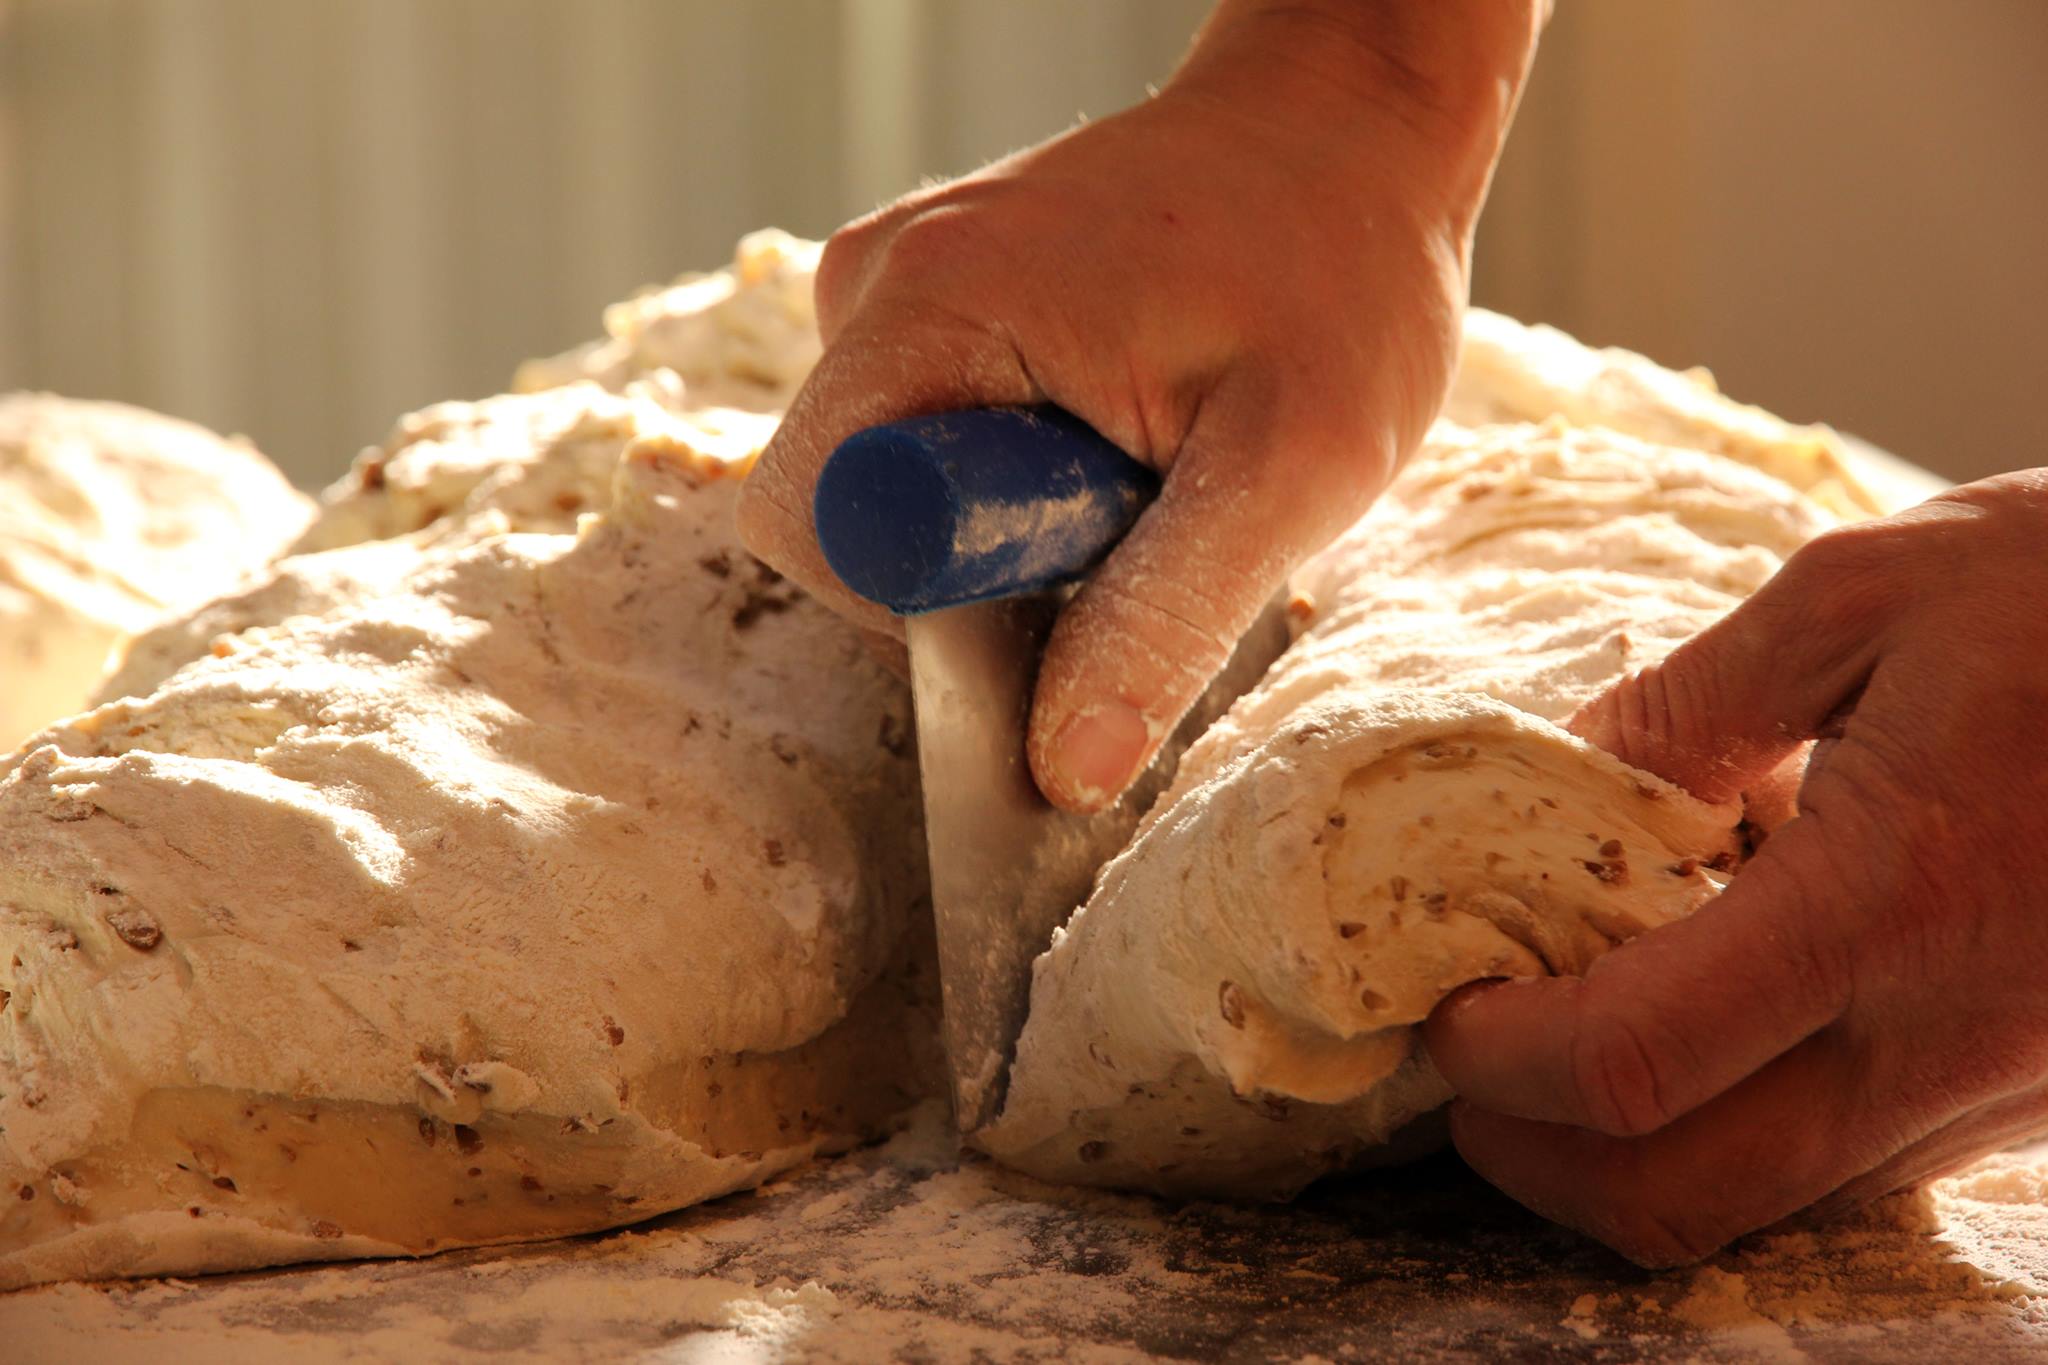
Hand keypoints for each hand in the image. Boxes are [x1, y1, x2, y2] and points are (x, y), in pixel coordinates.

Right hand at [738, 0, 1542, 810]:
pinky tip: (1110, 443)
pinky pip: (924, 443)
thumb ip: (1167, 620)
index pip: (818, 524)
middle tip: (1123, 527)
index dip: (917, 613)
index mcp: (933, 306)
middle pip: (844, 515)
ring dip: (1001, 530)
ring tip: (1135, 470)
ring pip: (888, 490)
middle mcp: (880, 283)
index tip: (1052, 596)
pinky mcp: (932, 302)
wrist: (1350, 130)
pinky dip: (1007, 483)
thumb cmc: (1338, 271)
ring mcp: (898, 286)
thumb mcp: (1290, 466)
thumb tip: (1062, 773)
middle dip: (971, 574)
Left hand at [1424, 471, 2047, 1266]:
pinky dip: (1744, 1124)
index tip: (1445, 1012)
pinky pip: (1853, 1164)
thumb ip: (1694, 702)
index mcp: (1890, 904)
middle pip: (1677, 1199)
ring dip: (1633, 1153)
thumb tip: (1571, 773)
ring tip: (1570, 1041)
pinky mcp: (2035, 1100)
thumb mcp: (1871, 596)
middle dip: (1535, 1160)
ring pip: (1768, 1201)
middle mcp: (1950, 1041)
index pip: (1630, 1062)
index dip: (1499, 1062)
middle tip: (1472, 1074)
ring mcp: (2003, 1094)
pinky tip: (1714, 1020)